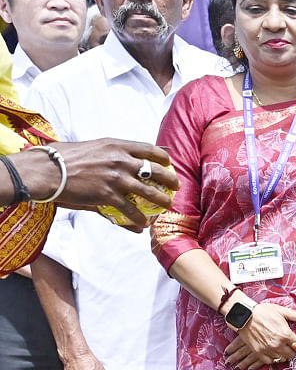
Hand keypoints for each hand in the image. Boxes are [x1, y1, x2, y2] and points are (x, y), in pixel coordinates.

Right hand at [44, 140, 178, 229]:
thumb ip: (110, 153)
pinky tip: (143, 224)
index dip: (163, 158)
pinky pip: (130, 210)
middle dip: (169, 179)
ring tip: (166, 205)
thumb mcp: (93, 147)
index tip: (168, 164)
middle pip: (155, 170)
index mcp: (117, 145)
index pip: (150, 149)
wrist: (46, 171)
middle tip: (175, 186)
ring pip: (149, 192)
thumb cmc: (64, 158)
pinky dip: (138, 219)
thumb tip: (122, 159)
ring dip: (161, 201)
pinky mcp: (108, 195)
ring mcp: (116, 178)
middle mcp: (121, 160)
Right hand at [225, 303, 295, 369]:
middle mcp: (277, 344)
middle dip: (292, 349)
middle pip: (291, 354)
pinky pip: (269, 361)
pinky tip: (273, 351)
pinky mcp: (258, 352)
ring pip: (281, 359)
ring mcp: (267, 350)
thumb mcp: (283, 311)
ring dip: (283, 354)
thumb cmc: (264, 311)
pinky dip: (272, 358)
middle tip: (289, 344)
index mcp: (285, 334)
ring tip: (281, 347)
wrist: (244, 315)